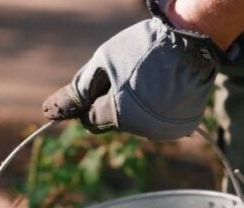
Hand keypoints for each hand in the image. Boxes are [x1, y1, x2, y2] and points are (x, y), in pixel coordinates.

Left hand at [42, 1, 239, 139]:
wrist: (192, 41)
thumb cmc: (142, 48)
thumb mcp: (103, 63)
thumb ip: (78, 90)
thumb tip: (50, 112)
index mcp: (119, 115)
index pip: (89, 120)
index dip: (87, 103)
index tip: (94, 86)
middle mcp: (141, 130)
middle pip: (112, 123)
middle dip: (110, 103)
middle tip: (123, 75)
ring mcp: (163, 131)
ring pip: (135, 122)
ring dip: (133, 105)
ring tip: (146, 77)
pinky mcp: (180, 127)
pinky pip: (157, 122)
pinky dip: (154, 108)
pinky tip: (161, 86)